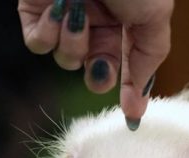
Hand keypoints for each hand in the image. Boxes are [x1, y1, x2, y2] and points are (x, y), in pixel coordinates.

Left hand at [18, 0, 172, 126]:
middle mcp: (97, 21)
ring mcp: (66, 17)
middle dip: (98, 73)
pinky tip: (57, 11)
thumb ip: (147, 63)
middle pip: (95, 72)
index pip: (127, 67)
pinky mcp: (35, 11)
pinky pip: (38, 44)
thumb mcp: (154, 18)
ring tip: (78, 13)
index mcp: (128, 22)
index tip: (131, 115)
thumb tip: (137, 108)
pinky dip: (47, 34)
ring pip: (66, 60)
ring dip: (73, 44)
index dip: (129, 90)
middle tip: (100, 63)